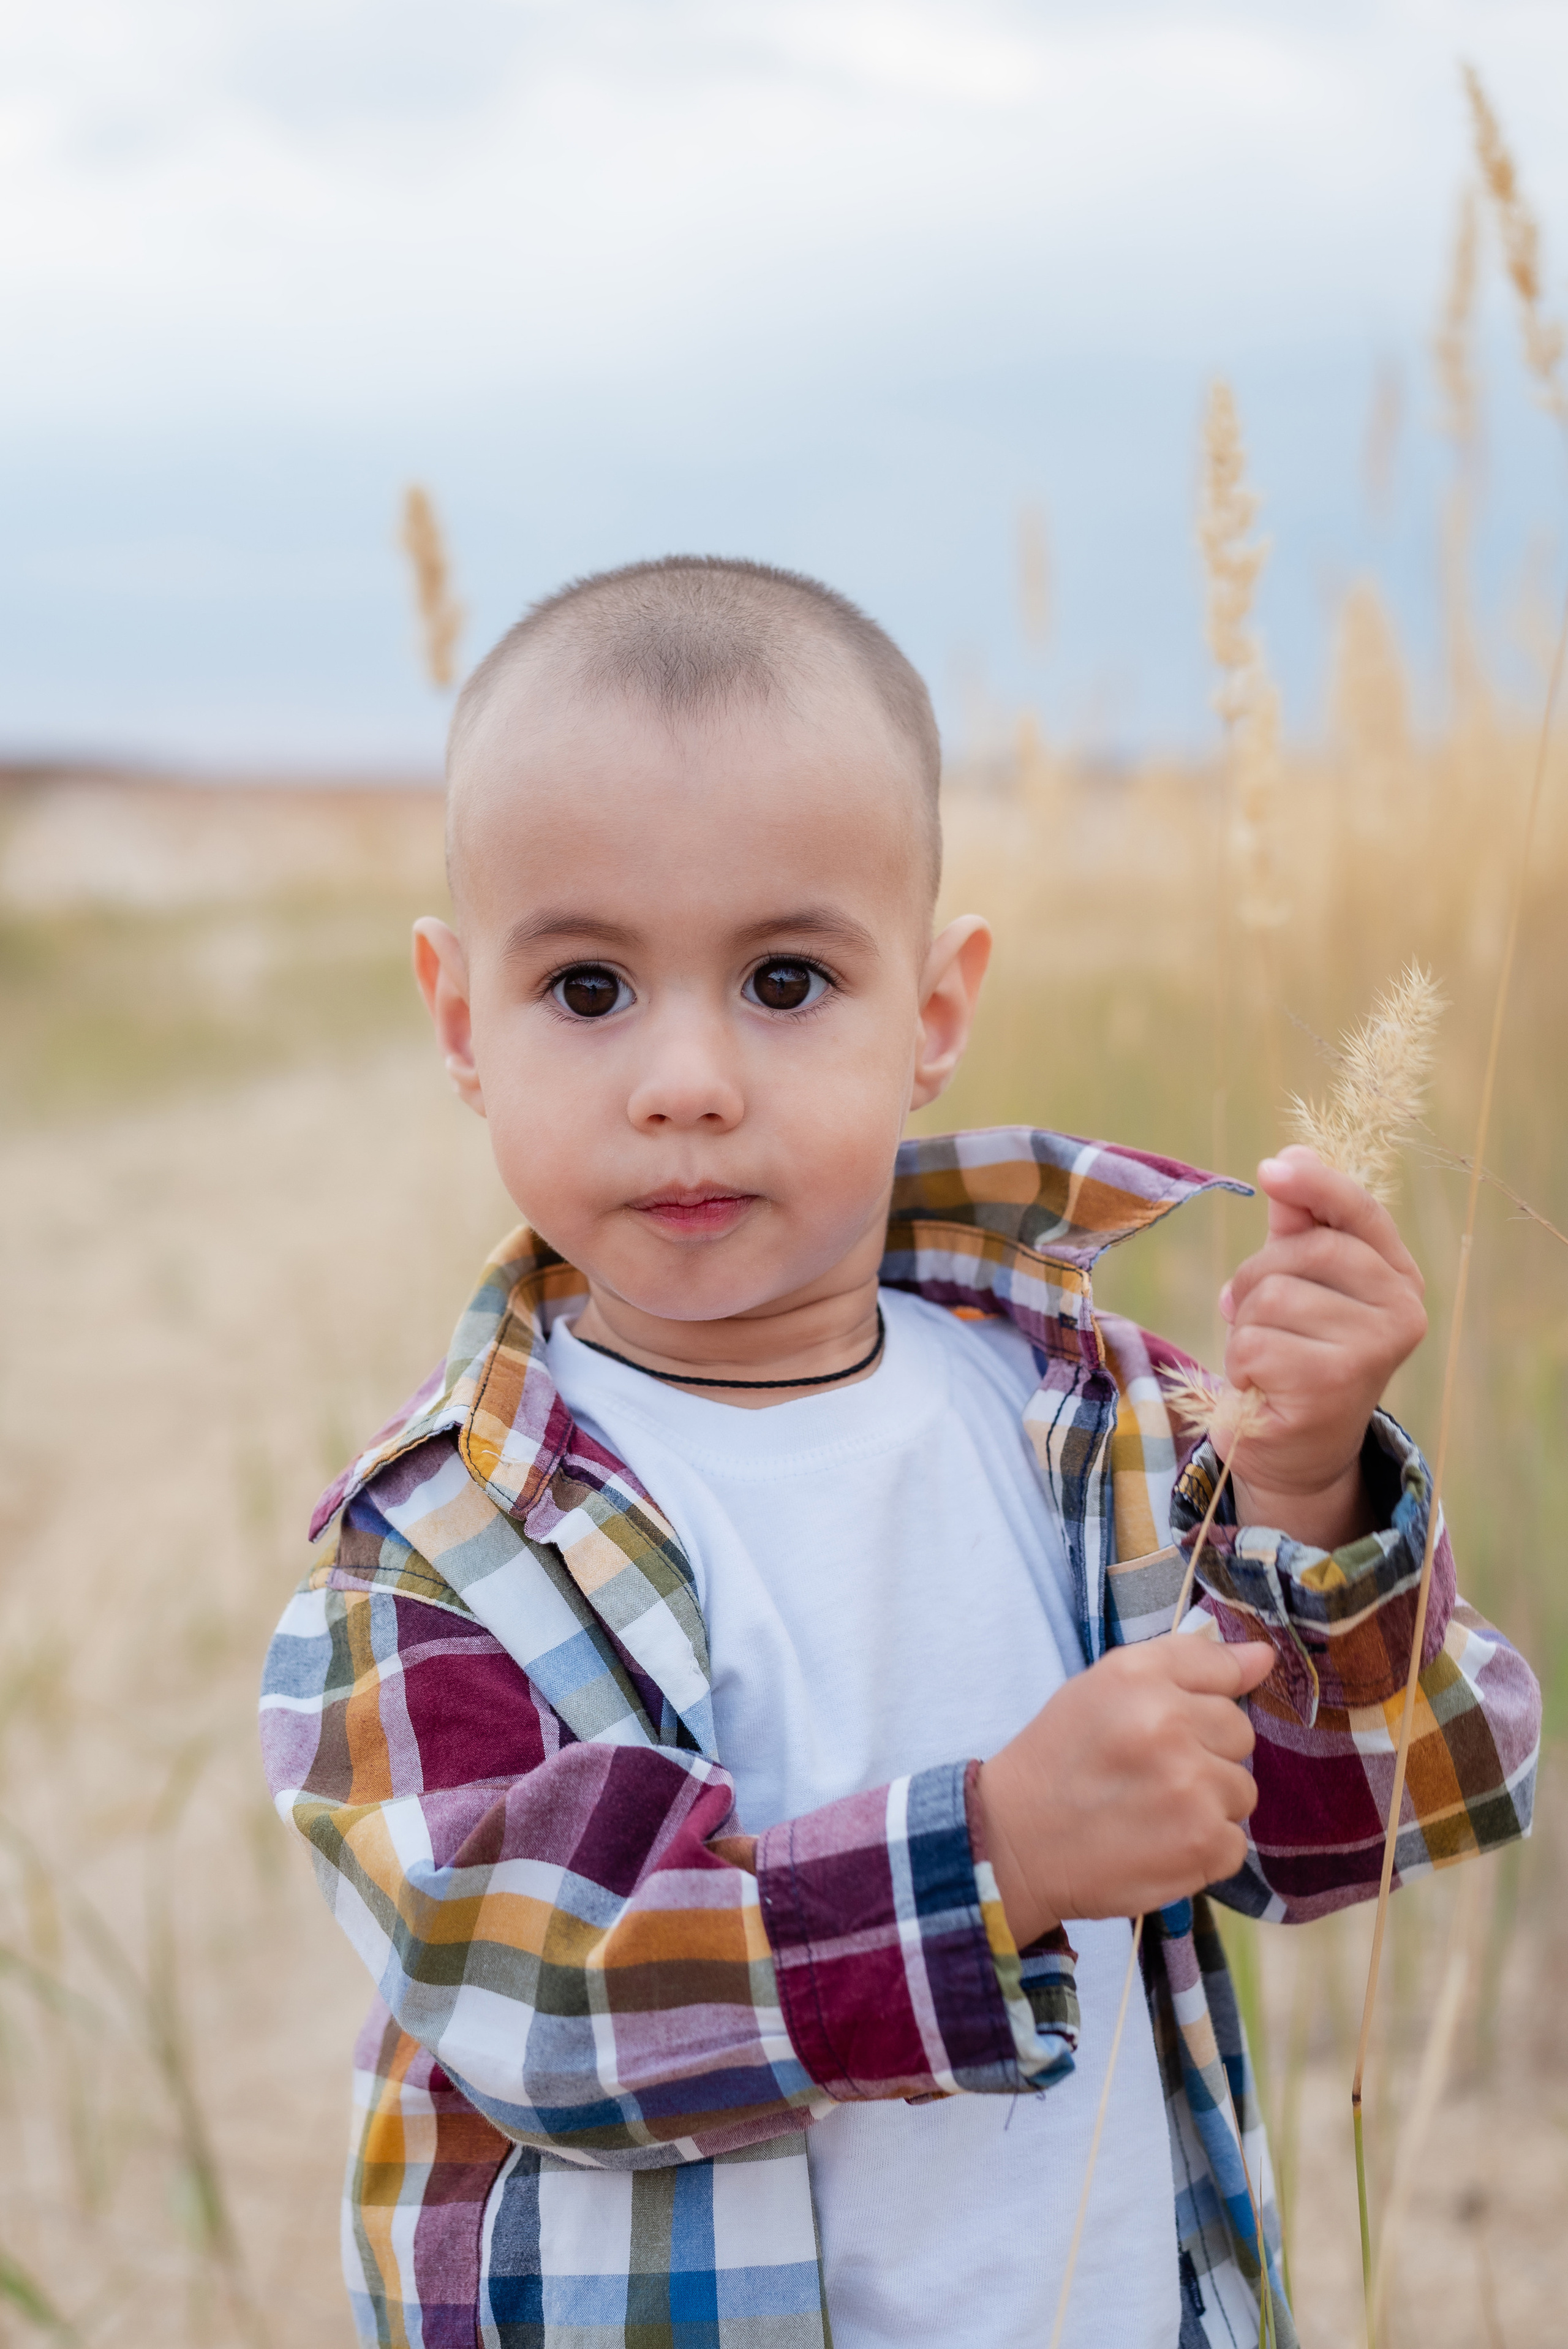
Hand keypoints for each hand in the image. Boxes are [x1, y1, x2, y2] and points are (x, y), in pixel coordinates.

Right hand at [977, 1636, 1275, 1945]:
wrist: (1015, 1841)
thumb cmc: (1062, 1756)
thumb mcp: (1107, 1685)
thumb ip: (1188, 1661)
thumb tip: (1265, 1657)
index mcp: (1141, 1678)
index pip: (1224, 1676)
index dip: (1195, 1707)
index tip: (1164, 1729)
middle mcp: (1169, 1727)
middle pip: (1240, 1737)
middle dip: (1204, 1755)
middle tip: (1149, 1773)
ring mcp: (1191, 1790)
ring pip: (1241, 1792)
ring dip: (1207, 1805)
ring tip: (1151, 1812)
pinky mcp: (1203, 1846)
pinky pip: (1235, 1843)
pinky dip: (1203, 1851)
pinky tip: (1158, 1845)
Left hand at [1218, 1146, 1426, 1549]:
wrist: (1297, 1450)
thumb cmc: (1296, 1352)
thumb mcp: (1299, 1281)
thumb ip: (1298, 1225)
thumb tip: (1290, 1159)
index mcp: (1398, 1277)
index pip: (1360, 1212)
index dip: (1317, 1184)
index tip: (1273, 1167)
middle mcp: (1402, 1311)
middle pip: (1303, 1250)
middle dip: (1256, 1277)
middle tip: (1251, 1313)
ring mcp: (1373, 1350)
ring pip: (1271, 1296)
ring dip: (1245, 1326)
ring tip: (1265, 1358)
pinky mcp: (1333, 1385)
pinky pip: (1254, 1343)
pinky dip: (1240, 1365)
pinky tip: (1263, 1387)